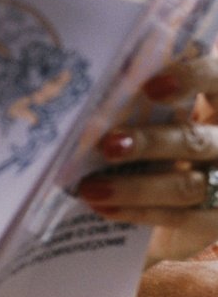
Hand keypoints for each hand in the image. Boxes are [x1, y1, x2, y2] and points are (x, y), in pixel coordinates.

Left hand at [81, 52, 217, 263]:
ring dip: (135, 188)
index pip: (217, 78)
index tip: (150, 87)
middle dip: (149, 144)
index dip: (192, 77)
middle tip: (107, 145)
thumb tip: (91, 99)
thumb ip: (141, 102)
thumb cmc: (165, 138)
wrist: (194, 194)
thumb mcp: (166, 114)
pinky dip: (140, 213)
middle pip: (195, 141)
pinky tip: (105, 208)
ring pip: (187, 186)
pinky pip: (182, 218)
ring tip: (91, 188)